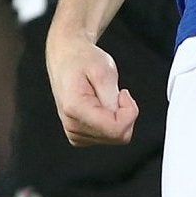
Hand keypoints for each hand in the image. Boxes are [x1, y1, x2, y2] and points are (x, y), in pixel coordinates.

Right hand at [47, 27, 137, 145]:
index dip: (129, 113)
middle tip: (115, 93)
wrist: (66, 58)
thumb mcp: (104, 70)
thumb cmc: (82, 60)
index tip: (124, 94)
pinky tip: (101, 106)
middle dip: (124, 115)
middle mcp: (72, 125)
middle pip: (117, 137)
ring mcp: (74, 132)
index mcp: (75, 109)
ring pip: (113, 138)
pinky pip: (106, 137)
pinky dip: (110, 123)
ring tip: (104, 97)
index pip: (116, 130)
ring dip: (117, 118)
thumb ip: (112, 96)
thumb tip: (120, 118)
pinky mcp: (78, 135)